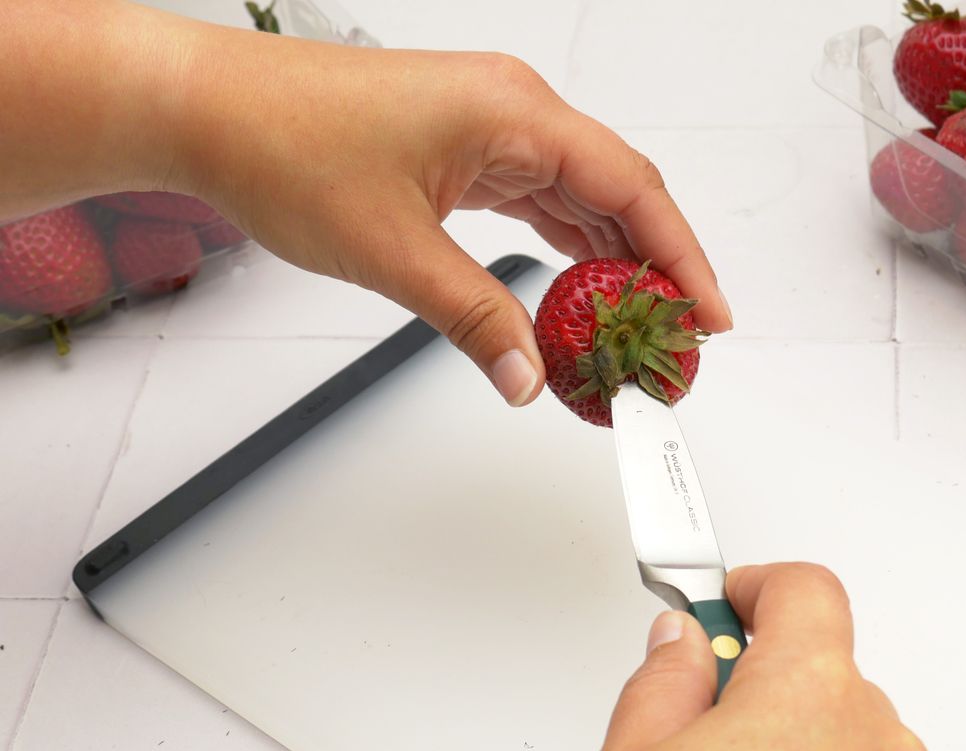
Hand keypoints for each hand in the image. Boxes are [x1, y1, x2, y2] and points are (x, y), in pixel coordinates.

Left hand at [0, 0, 730, 402]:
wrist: (206, 110)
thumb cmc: (284, 145)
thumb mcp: (394, 251)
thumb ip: (475, 318)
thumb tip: (529, 377)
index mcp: (514, 114)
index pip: (631, 190)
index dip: (682, 258)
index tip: (711, 315)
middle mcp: (514, 112)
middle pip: (619, 195)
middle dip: (656, 271)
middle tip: (677, 342)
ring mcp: (490, 128)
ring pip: (582, 201)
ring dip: (612, 264)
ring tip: (636, 331)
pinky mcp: (465, 150)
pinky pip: (541, 202)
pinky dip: (567, 251)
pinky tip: (580, 295)